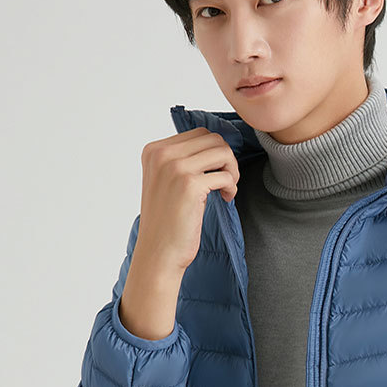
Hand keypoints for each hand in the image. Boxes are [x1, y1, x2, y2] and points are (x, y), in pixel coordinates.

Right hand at [135, 127, 240, 275]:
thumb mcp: (166, 181)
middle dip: (226, 159)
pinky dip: (231, 187)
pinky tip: (224, 199)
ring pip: (222, 152)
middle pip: (213, 139)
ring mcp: (175, 168)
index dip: (215, 152)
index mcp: (154, 151)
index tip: (214, 173)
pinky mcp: (189, 185)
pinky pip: (225, 175)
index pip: (198, 134)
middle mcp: (162, 155)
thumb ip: (182, 159)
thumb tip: (217, 144)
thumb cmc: (167, 221)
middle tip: (225, 181)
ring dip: (232, 170)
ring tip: (226, 189)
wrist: (158, 252)